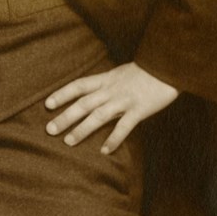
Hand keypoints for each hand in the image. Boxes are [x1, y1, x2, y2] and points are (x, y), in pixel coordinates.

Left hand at [44, 62, 178, 153]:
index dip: (62, 94)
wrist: (168, 65)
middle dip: (65, 117)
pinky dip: (113, 139)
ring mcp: (125, 100)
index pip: (78, 86)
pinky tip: (104, 151)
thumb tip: (91, 93)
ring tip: (68, 142)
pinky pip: (124, 126)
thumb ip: (106, 83)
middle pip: (83, 103)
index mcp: (105, 79)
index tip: (47, 104)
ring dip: (82, 129)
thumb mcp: (120, 73)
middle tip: (49, 130)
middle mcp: (111, 90)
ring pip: (98, 116)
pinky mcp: (140, 110)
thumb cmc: (145, 71)